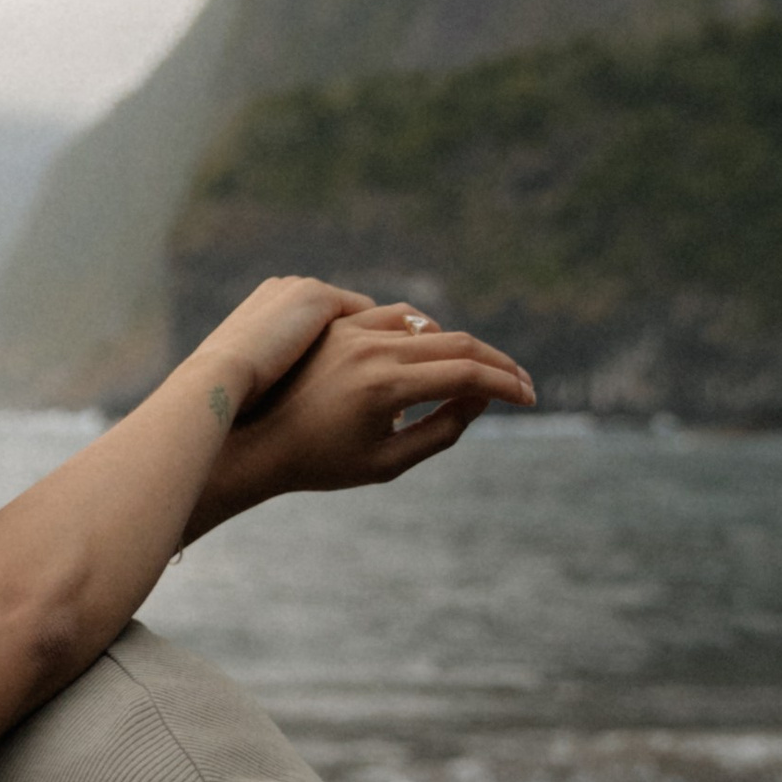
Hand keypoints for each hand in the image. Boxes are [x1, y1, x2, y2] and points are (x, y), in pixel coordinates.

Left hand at [184, 303, 532, 538]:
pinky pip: (391, 318)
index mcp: (386, 386)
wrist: (252, 441)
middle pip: (455, 342)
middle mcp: (371, 349)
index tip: (529, 398)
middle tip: (518, 383)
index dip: (506, 385)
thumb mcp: (387, 462)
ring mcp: (351, 331)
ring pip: (425, 324)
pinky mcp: (334, 324)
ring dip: (458, 345)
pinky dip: (419, 333)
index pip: (467, 374)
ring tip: (477, 372)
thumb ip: (441, 431)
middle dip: (495, 363)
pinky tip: (429, 356)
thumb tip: (480, 397)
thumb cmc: (317, 463)